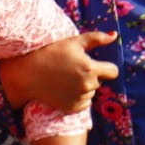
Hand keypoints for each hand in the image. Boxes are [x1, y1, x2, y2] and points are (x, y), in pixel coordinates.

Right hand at [0, 32, 119, 112]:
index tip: (96, 65)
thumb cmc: (51, 53)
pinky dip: (76, 97)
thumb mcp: (73, 42)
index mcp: (90, 68)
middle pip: (99, 81)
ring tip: (65, 79)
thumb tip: (115, 36)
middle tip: (72, 69)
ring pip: (91, 92)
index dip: (106, 67)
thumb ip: (97, 38)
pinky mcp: (73, 108)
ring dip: (83, 86)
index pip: (113, 72)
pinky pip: (83, 102)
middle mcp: (88, 85)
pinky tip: (63, 88)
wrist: (29, 74)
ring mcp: (80, 98)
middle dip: (90, 76)